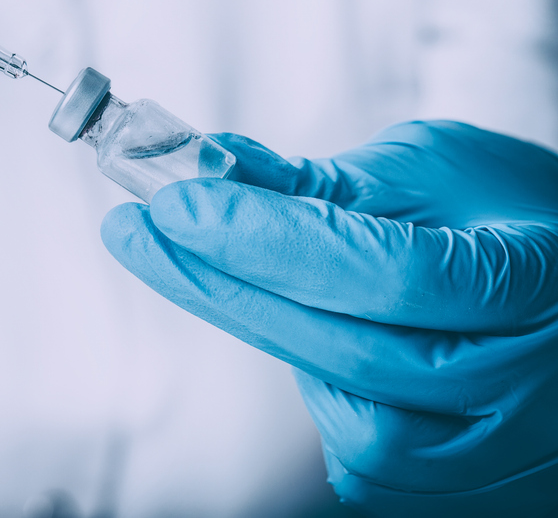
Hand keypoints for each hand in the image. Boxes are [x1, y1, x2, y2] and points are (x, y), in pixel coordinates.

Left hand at [101, 121, 557, 515]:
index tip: (175, 201)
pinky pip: (352, 443)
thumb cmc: (507, 214)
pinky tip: (311, 328)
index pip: (380, 273)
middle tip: (136, 232)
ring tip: (257, 271)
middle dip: (222, 285)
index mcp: (533, 283)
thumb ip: (323, 182)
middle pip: (345, 352)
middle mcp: (524, 388)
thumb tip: (206, 169)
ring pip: (341, 407)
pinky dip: (314, 376)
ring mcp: (494, 454)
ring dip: (273, 331)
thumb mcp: (434, 168)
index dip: (266, 238)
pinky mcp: (452, 488)